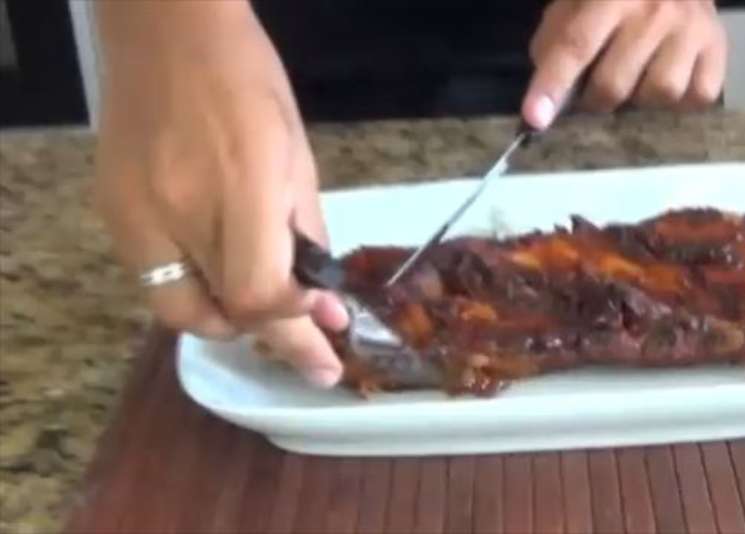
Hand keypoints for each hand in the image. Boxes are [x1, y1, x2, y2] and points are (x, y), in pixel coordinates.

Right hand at [94, 2, 347, 385]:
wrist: (167, 33)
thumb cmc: (250, 83)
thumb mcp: (298, 157)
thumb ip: (310, 236)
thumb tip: (326, 305)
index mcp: (242, 183)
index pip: (259, 291)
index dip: (295, 320)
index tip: (326, 323)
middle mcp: (180, 208)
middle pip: (222, 313)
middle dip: (276, 340)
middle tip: (313, 353)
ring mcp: (136, 215)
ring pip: (180, 312)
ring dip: (230, 324)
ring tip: (264, 315)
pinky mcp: (112, 214)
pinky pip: (154, 282)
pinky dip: (194, 292)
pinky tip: (220, 278)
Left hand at [522, 0, 727, 128]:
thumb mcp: (576, 3)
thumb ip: (555, 44)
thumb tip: (545, 101)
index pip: (575, 45)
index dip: (552, 85)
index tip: (534, 119)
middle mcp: (655, 10)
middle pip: (614, 84)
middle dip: (593, 101)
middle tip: (593, 92)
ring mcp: (691, 28)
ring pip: (659, 94)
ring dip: (639, 100)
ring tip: (636, 81)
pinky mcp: (718, 46)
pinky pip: (697, 98)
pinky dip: (678, 103)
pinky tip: (666, 82)